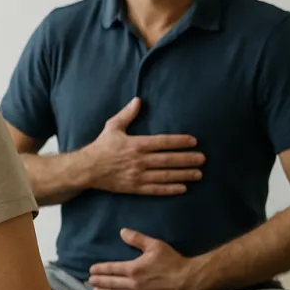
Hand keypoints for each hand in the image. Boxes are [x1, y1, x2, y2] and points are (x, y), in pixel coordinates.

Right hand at [82, 98, 204, 195]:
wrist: (86, 169)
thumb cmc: (101, 147)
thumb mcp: (112, 127)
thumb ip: (127, 114)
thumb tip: (138, 100)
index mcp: (136, 144)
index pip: (163, 142)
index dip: (179, 142)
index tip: (193, 142)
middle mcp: (139, 160)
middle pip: (168, 160)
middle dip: (187, 159)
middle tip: (202, 159)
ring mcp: (138, 175)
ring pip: (165, 175)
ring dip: (183, 174)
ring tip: (198, 174)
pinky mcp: (135, 187)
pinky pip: (156, 189)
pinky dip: (170, 189)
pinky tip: (182, 188)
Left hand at [88, 228, 201, 289]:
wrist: (189, 279)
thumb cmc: (172, 260)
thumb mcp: (155, 245)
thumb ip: (137, 239)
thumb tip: (122, 232)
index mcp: (134, 268)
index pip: (111, 269)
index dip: (100, 269)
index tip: (91, 270)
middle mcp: (134, 283)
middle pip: (111, 283)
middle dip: (98, 281)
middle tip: (89, 281)